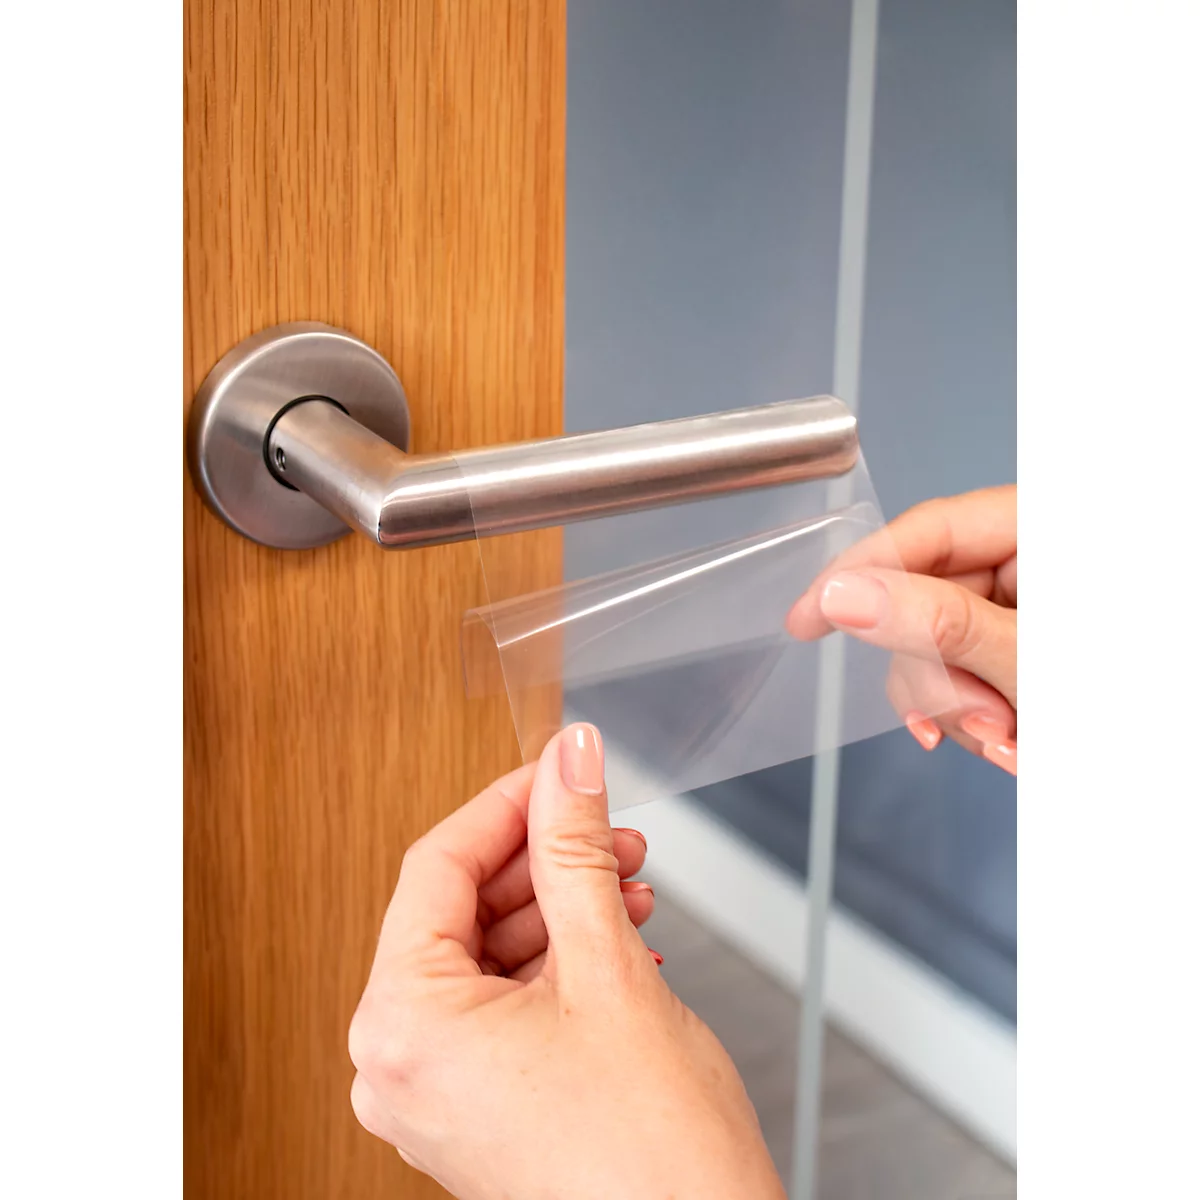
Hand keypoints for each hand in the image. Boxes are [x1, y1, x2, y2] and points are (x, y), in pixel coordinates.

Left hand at [349, 724, 785, 1199]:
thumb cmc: (650, 1161)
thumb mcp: (607, 966)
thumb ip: (576, 846)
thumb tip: (566, 760)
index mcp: (402, 1024)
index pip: (437, 866)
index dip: (506, 804)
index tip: (556, 770)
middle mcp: (400, 1064)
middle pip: (462, 911)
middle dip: (545, 862)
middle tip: (609, 828)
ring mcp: (436, 1093)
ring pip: (488, 956)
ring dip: (561, 909)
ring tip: (626, 883)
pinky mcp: (476, 1108)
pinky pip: (502, 1005)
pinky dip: (557, 964)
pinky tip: (618, 936)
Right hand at [787, 485, 1016, 773]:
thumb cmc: (1138, 703)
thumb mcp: (1033, 661)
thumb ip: (938, 625)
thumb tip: (844, 596)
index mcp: (1043, 528)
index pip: (927, 529)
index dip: (859, 571)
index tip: (805, 618)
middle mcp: (1030, 560)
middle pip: (925, 599)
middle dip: (937, 675)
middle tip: (982, 719)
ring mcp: (1024, 607)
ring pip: (935, 647)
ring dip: (958, 707)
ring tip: (1012, 740)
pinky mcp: (1018, 651)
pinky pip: (959, 675)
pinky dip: (972, 715)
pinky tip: (1011, 739)